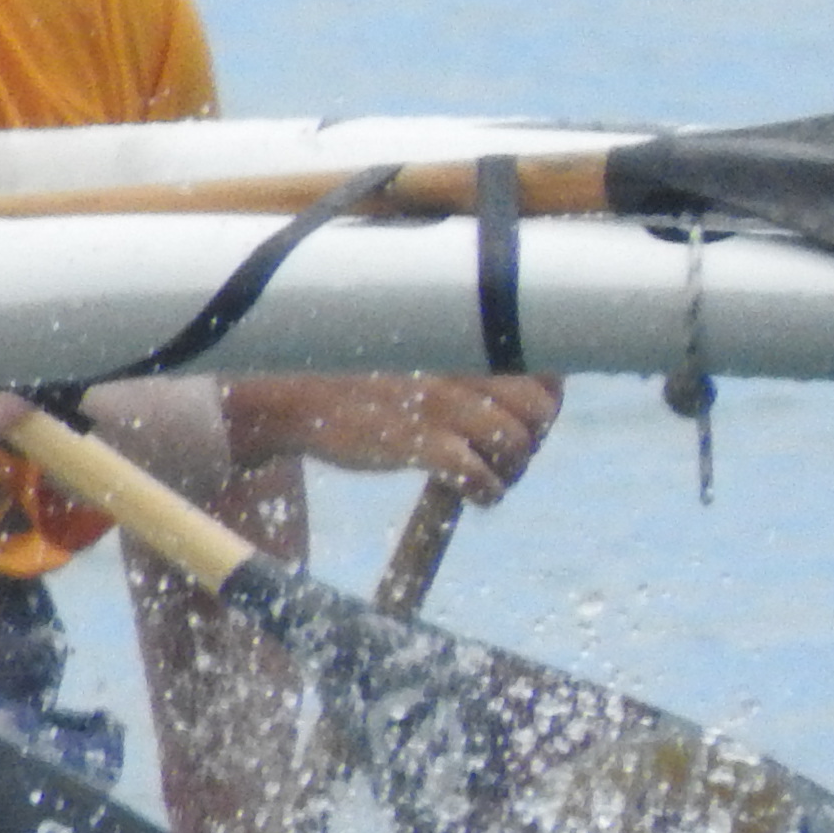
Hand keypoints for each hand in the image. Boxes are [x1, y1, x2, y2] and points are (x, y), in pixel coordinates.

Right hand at [222, 373, 562, 501]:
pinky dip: (486, 492)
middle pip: (538, 412)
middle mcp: (459, 365)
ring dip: (510, 471)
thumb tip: (529, 386)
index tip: (523, 418)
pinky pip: (479, 475)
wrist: (286, 396)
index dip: (546, 402)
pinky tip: (471, 495)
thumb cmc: (352, 372)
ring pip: (515, 445)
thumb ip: (466, 357)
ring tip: (487, 478)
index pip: (546, 370)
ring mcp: (439, 404)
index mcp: (462, 337)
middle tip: (504, 457)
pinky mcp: (416, 442)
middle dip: (531, 441)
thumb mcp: (415, 345)